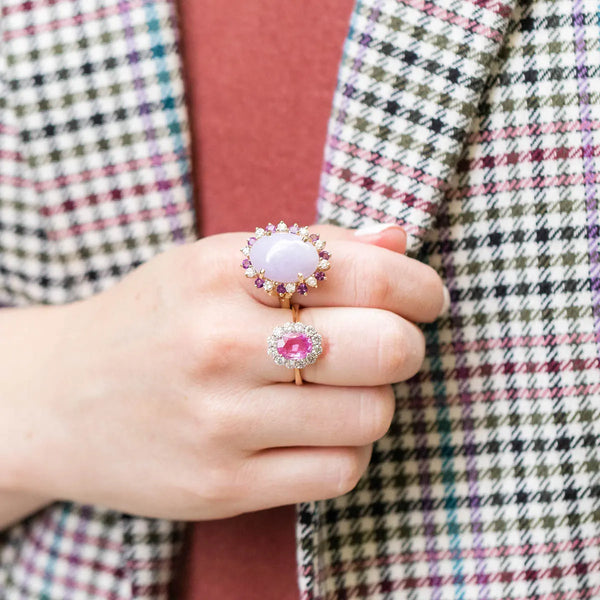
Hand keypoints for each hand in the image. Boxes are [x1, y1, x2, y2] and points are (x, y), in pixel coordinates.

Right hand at [2, 225, 445, 520]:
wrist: (60, 399)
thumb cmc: (154, 321)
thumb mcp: (212, 264)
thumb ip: (310, 247)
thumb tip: (398, 240)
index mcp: (219, 270)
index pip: (361, 270)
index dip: (416, 285)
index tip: (424, 297)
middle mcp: (217, 343)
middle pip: (384, 348)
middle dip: (405, 345)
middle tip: (389, 342)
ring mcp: (218, 422)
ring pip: (371, 416)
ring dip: (374, 400)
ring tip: (340, 387)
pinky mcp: (222, 486)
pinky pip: (340, 471)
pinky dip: (347, 448)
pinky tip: (315, 430)